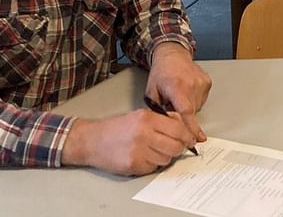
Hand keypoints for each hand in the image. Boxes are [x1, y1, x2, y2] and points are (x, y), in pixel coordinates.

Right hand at [62, 109, 193, 174]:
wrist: (92, 140)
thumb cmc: (117, 128)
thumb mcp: (140, 115)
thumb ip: (162, 120)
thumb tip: (183, 127)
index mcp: (147, 119)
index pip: (178, 129)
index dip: (188, 136)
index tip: (191, 140)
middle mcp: (144, 134)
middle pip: (175, 146)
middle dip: (178, 148)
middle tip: (173, 147)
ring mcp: (138, 151)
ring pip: (166, 159)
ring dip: (164, 157)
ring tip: (153, 150)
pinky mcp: (133, 165)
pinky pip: (153, 167)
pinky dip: (152, 164)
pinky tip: (142, 157)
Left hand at [147, 42, 211, 143]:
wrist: (172, 55)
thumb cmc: (161, 73)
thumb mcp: (152, 92)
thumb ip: (158, 111)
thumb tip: (165, 128)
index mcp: (176, 86)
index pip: (186, 111)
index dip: (191, 127)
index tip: (196, 139)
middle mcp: (191, 84)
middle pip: (191, 112)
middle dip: (182, 116)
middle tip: (173, 106)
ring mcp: (201, 83)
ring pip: (197, 107)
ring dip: (188, 107)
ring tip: (179, 95)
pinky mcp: (207, 82)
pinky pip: (202, 100)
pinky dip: (194, 100)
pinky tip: (187, 91)